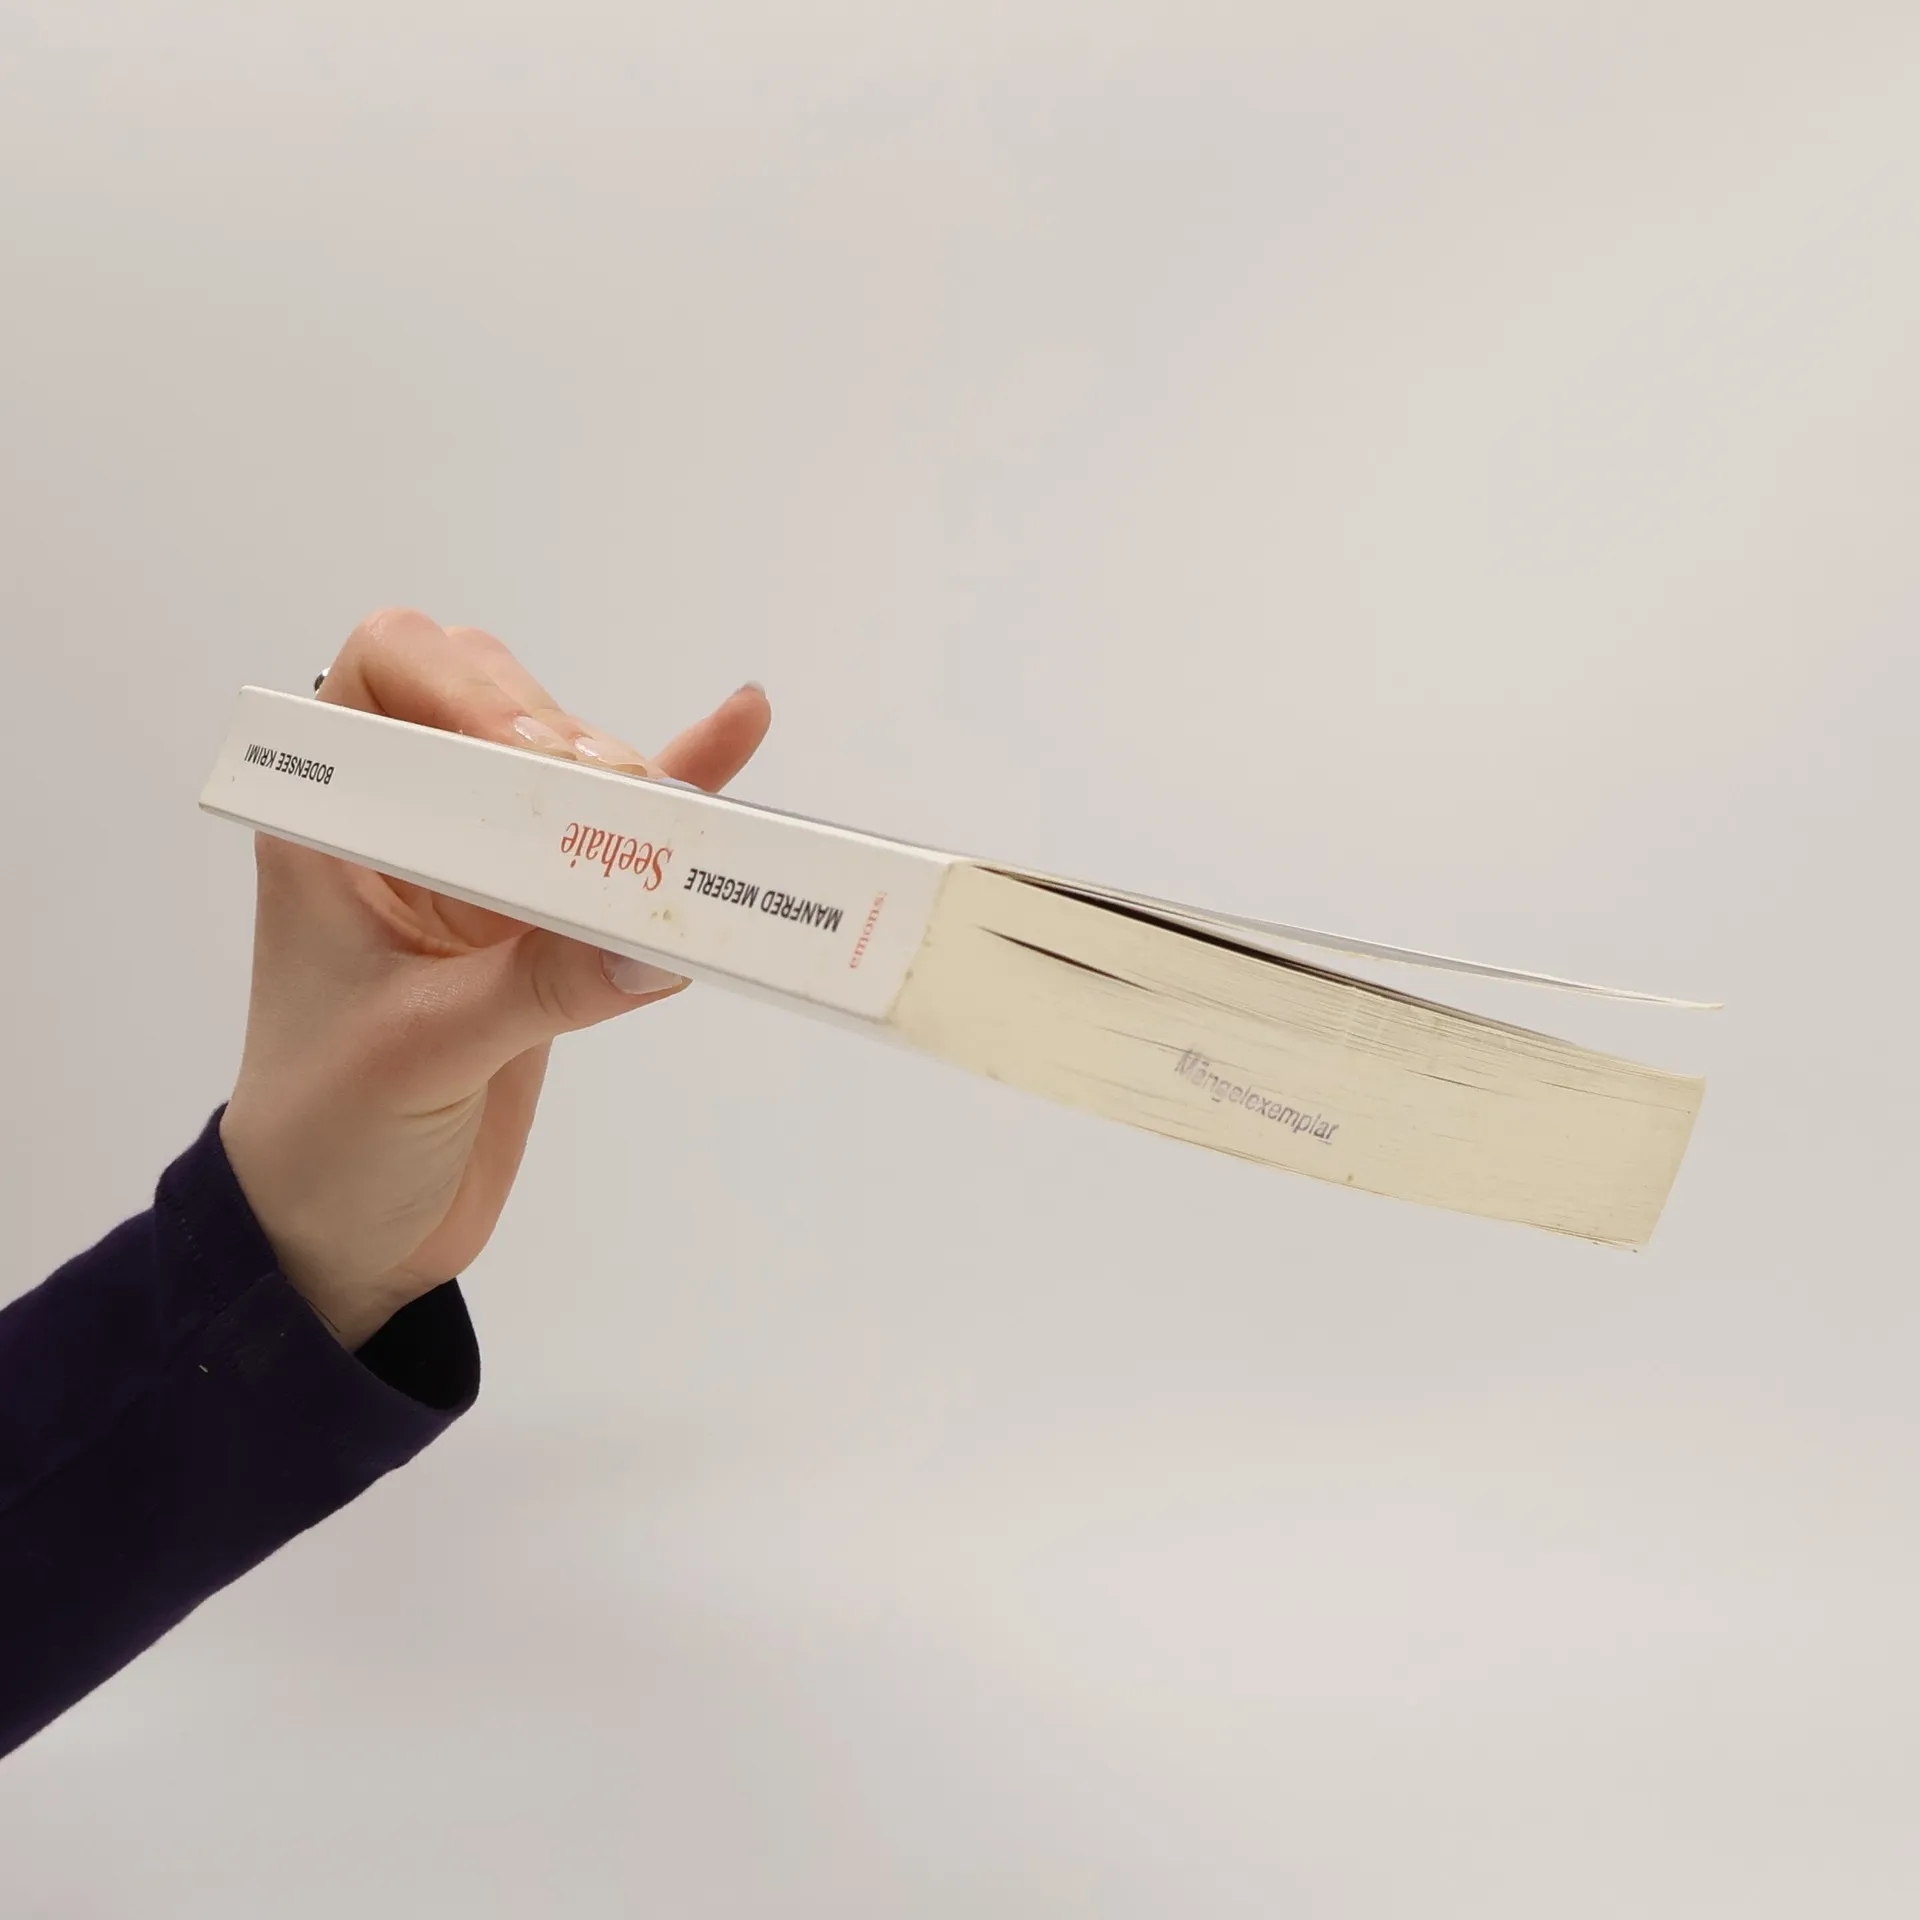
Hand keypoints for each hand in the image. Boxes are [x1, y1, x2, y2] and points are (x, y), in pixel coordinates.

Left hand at [219, 609, 771, 1348]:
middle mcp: (410, 827)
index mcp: (335, 830)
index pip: (384, 677)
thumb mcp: (419, 1056)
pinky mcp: (548, 926)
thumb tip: (656, 941)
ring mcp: (486, 872)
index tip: (531, 753)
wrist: (344, 1235)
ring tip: (667, 816)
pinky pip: (619, 841)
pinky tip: (742, 729)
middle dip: (558, 728)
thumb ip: (536, 990)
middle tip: (611, 796)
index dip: (462, 688)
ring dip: (625, 774)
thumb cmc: (329, 1137)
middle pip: (491, 700)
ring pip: (565, 764)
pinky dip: (679, 793)